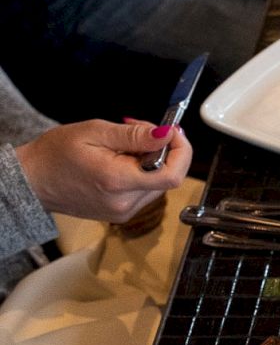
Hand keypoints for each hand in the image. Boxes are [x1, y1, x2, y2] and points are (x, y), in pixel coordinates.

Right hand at [14, 120, 191, 222]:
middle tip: (141, 130)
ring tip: (124, 146)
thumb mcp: (95, 132)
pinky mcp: (122, 213)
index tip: (174, 131)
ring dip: (153, 160)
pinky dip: (143, 172)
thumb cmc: (55, 155)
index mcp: (118, 181)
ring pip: (159, 182)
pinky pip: (146, 190)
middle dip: (165, 149)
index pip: (173, 174)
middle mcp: (125, 202)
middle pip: (169, 176)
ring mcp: (124, 211)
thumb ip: (135, 135)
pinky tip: (121, 161)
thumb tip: (167, 134)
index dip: (182, 150)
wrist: (33, 181)